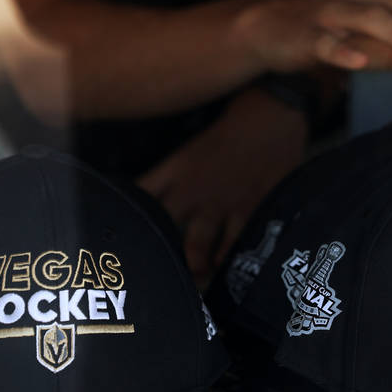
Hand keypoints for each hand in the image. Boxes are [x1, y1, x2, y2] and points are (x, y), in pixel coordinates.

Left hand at [137, 89, 307, 284]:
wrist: (271, 114)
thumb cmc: (232, 126)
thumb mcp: (192, 149)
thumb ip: (172, 175)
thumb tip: (155, 197)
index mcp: (174, 171)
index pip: (140, 196)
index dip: (125, 216)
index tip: (120, 235)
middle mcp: (192, 191)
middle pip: (162, 229)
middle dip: (157, 251)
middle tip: (155, 272)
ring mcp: (220, 203)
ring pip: (196, 246)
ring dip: (193, 265)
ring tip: (193, 277)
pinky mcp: (248, 210)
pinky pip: (233, 244)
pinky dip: (227, 259)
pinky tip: (224, 268)